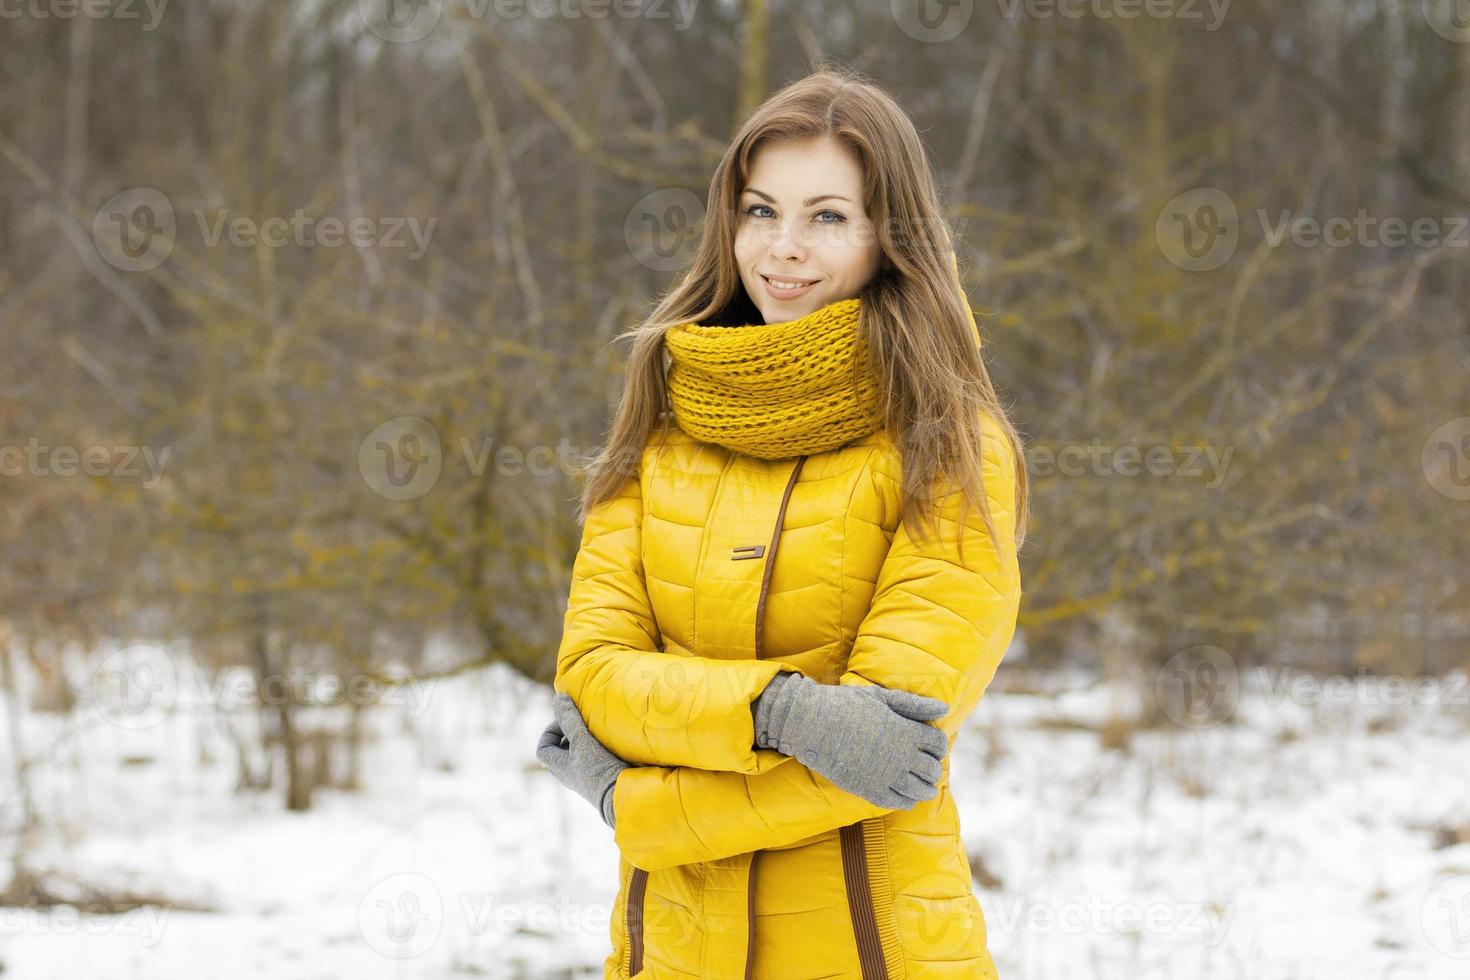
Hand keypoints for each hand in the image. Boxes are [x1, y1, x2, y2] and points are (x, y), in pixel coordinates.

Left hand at [536, 693, 630, 827]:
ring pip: (578, 755)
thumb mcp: (581, 740)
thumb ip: (569, 719)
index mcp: (559, 766)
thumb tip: (558, 697)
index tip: (565, 721)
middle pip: (561, 751)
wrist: (623, 796)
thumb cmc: (597, 769)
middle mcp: (570, 774)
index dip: (549, 731)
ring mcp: (586, 778)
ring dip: (585, 741)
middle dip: (569, 734)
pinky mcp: (603, 778)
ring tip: (598, 731)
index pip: (543, 748)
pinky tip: (611, 743)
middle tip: (583, 723)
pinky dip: (598, 748)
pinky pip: (594, 760)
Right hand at [752, 672, 948, 808]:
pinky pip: (897, 802)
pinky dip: (906, 801)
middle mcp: (901, 756)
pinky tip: (906, 797)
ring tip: (924, 786)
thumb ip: (913, 705)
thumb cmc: (846, 704)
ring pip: (919, 790)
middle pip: (932, 769)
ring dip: (925, 789)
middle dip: (933, 768)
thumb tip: (945, 708)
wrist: (811, 723)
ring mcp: (885, 775)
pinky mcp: (869, 790)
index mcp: (905, 731)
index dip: (938, 745)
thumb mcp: (881, 697)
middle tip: (928, 767)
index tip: (932, 746)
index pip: (937, 743)